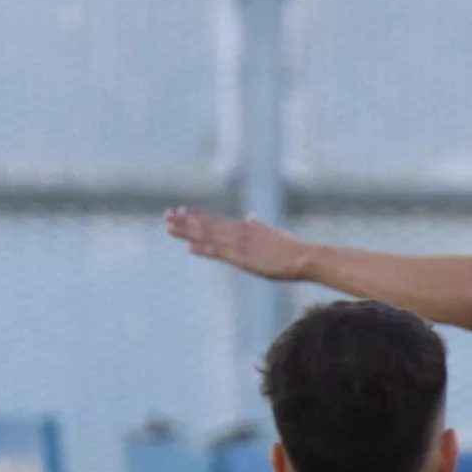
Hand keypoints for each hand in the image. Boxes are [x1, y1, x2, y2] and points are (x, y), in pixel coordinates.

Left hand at [165, 207, 310, 281]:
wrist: (304, 257)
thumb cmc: (292, 248)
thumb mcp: (273, 232)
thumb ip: (259, 225)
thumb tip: (251, 217)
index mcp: (245, 229)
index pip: (216, 221)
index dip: (197, 216)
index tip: (181, 211)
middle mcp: (240, 234)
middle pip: (208, 226)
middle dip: (185, 222)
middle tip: (166, 216)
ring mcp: (241, 246)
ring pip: (210, 236)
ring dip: (188, 232)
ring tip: (170, 227)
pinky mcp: (244, 259)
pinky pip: (220, 253)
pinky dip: (204, 249)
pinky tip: (189, 247)